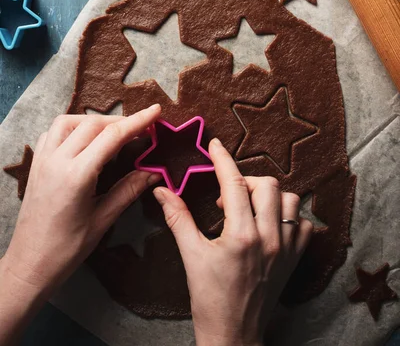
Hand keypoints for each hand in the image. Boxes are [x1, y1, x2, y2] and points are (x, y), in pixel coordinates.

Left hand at [0, 105, 160, 344]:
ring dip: (94, 121)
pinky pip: (53, 133)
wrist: (29, 264)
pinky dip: (72, 128)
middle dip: (120, 122)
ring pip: (69, 121)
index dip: (137, 121)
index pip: (112, 136)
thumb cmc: (66, 249)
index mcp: (76, 175)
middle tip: (142, 129)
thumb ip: (129, 189)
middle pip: (93, 124)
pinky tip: (84, 140)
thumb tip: (155, 171)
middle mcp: (57, 160)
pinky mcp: (36, 164)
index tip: (156, 111)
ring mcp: (43, 160)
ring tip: (113, 132)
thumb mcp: (103, 219)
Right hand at [154, 138, 312, 345]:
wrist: (233, 334)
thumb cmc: (209, 298)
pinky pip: (304, 225)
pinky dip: (290, 218)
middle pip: (267, 185)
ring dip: (269, 197)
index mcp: (241, 235)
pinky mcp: (295, 259)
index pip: (234, 183)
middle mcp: (269, 238)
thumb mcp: (190, 255)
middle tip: (228, 196)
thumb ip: (177, 218)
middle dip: (245, 181)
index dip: (223, 159)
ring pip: (290, 201)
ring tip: (251, 208)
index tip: (214, 145)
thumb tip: (162, 190)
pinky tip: (271, 224)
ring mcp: (286, 249)